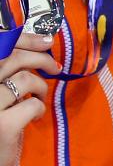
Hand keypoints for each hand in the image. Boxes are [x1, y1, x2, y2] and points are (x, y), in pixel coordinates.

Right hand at [0, 34, 58, 165]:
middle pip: (14, 58)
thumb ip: (7, 71)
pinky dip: (39, 109)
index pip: (1, 46)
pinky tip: (35, 117)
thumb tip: (41, 43)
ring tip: (39, 98)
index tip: (46, 41)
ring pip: (26, 79)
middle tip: (54, 68)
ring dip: (40, 87)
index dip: (25, 39)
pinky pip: (32, 105)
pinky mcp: (3, 126)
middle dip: (41, 59)